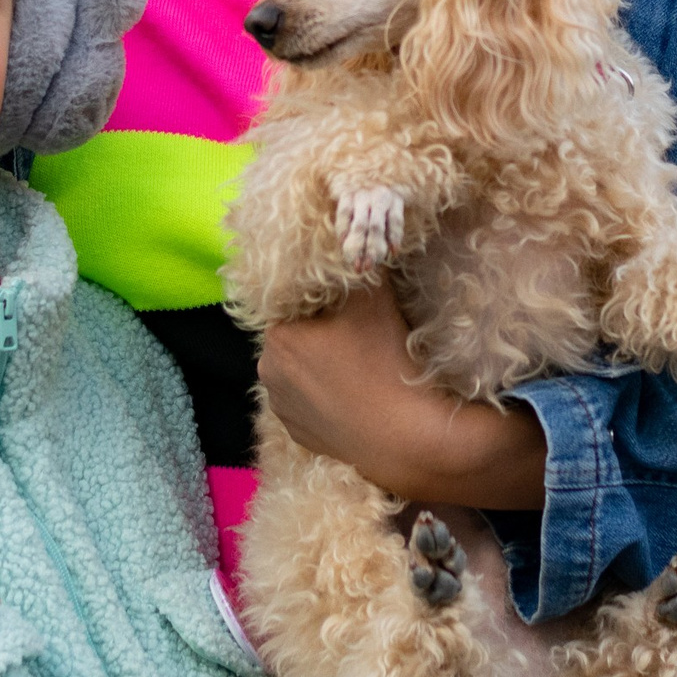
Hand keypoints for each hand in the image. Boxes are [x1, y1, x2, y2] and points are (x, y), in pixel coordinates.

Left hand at [258, 281, 546, 509]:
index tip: (354, 307)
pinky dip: (329, 396)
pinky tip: (359, 394)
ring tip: (363, 367)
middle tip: (362, 334)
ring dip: (324, 364)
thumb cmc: (385, 359)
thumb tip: (351, 239)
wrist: (408, 436)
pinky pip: (311, 403)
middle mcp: (267, 374)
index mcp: (278, 336)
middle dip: (323, 331)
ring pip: (303, 371)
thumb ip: (357, 263)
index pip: (297, 304)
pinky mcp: (301, 437)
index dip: (327, 302)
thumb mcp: (374, 296)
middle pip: (298, 336)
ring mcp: (283, 411)